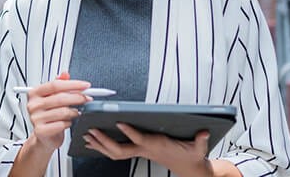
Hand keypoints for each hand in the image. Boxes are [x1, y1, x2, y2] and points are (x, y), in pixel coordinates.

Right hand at [26, 73, 91, 152]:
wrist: (43, 136)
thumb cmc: (48, 115)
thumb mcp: (52, 97)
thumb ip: (59, 85)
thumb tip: (65, 74)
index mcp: (34, 93)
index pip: (55, 85)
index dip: (72, 84)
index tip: (85, 86)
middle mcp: (33, 105)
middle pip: (60, 98)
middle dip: (77, 97)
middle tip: (86, 98)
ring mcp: (36, 118)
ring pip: (62, 112)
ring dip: (74, 112)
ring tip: (77, 112)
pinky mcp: (41, 130)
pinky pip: (61, 124)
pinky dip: (68, 123)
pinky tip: (68, 122)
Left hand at [83, 123, 212, 176]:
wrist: (189, 168)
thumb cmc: (191, 155)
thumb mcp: (199, 149)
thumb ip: (200, 141)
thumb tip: (204, 132)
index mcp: (156, 146)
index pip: (140, 139)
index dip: (129, 131)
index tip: (119, 121)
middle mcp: (144, 150)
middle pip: (120, 149)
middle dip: (104, 141)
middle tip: (91, 130)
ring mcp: (139, 152)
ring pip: (114, 152)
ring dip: (99, 144)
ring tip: (85, 135)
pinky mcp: (137, 152)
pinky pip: (116, 151)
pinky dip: (103, 146)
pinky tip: (93, 141)